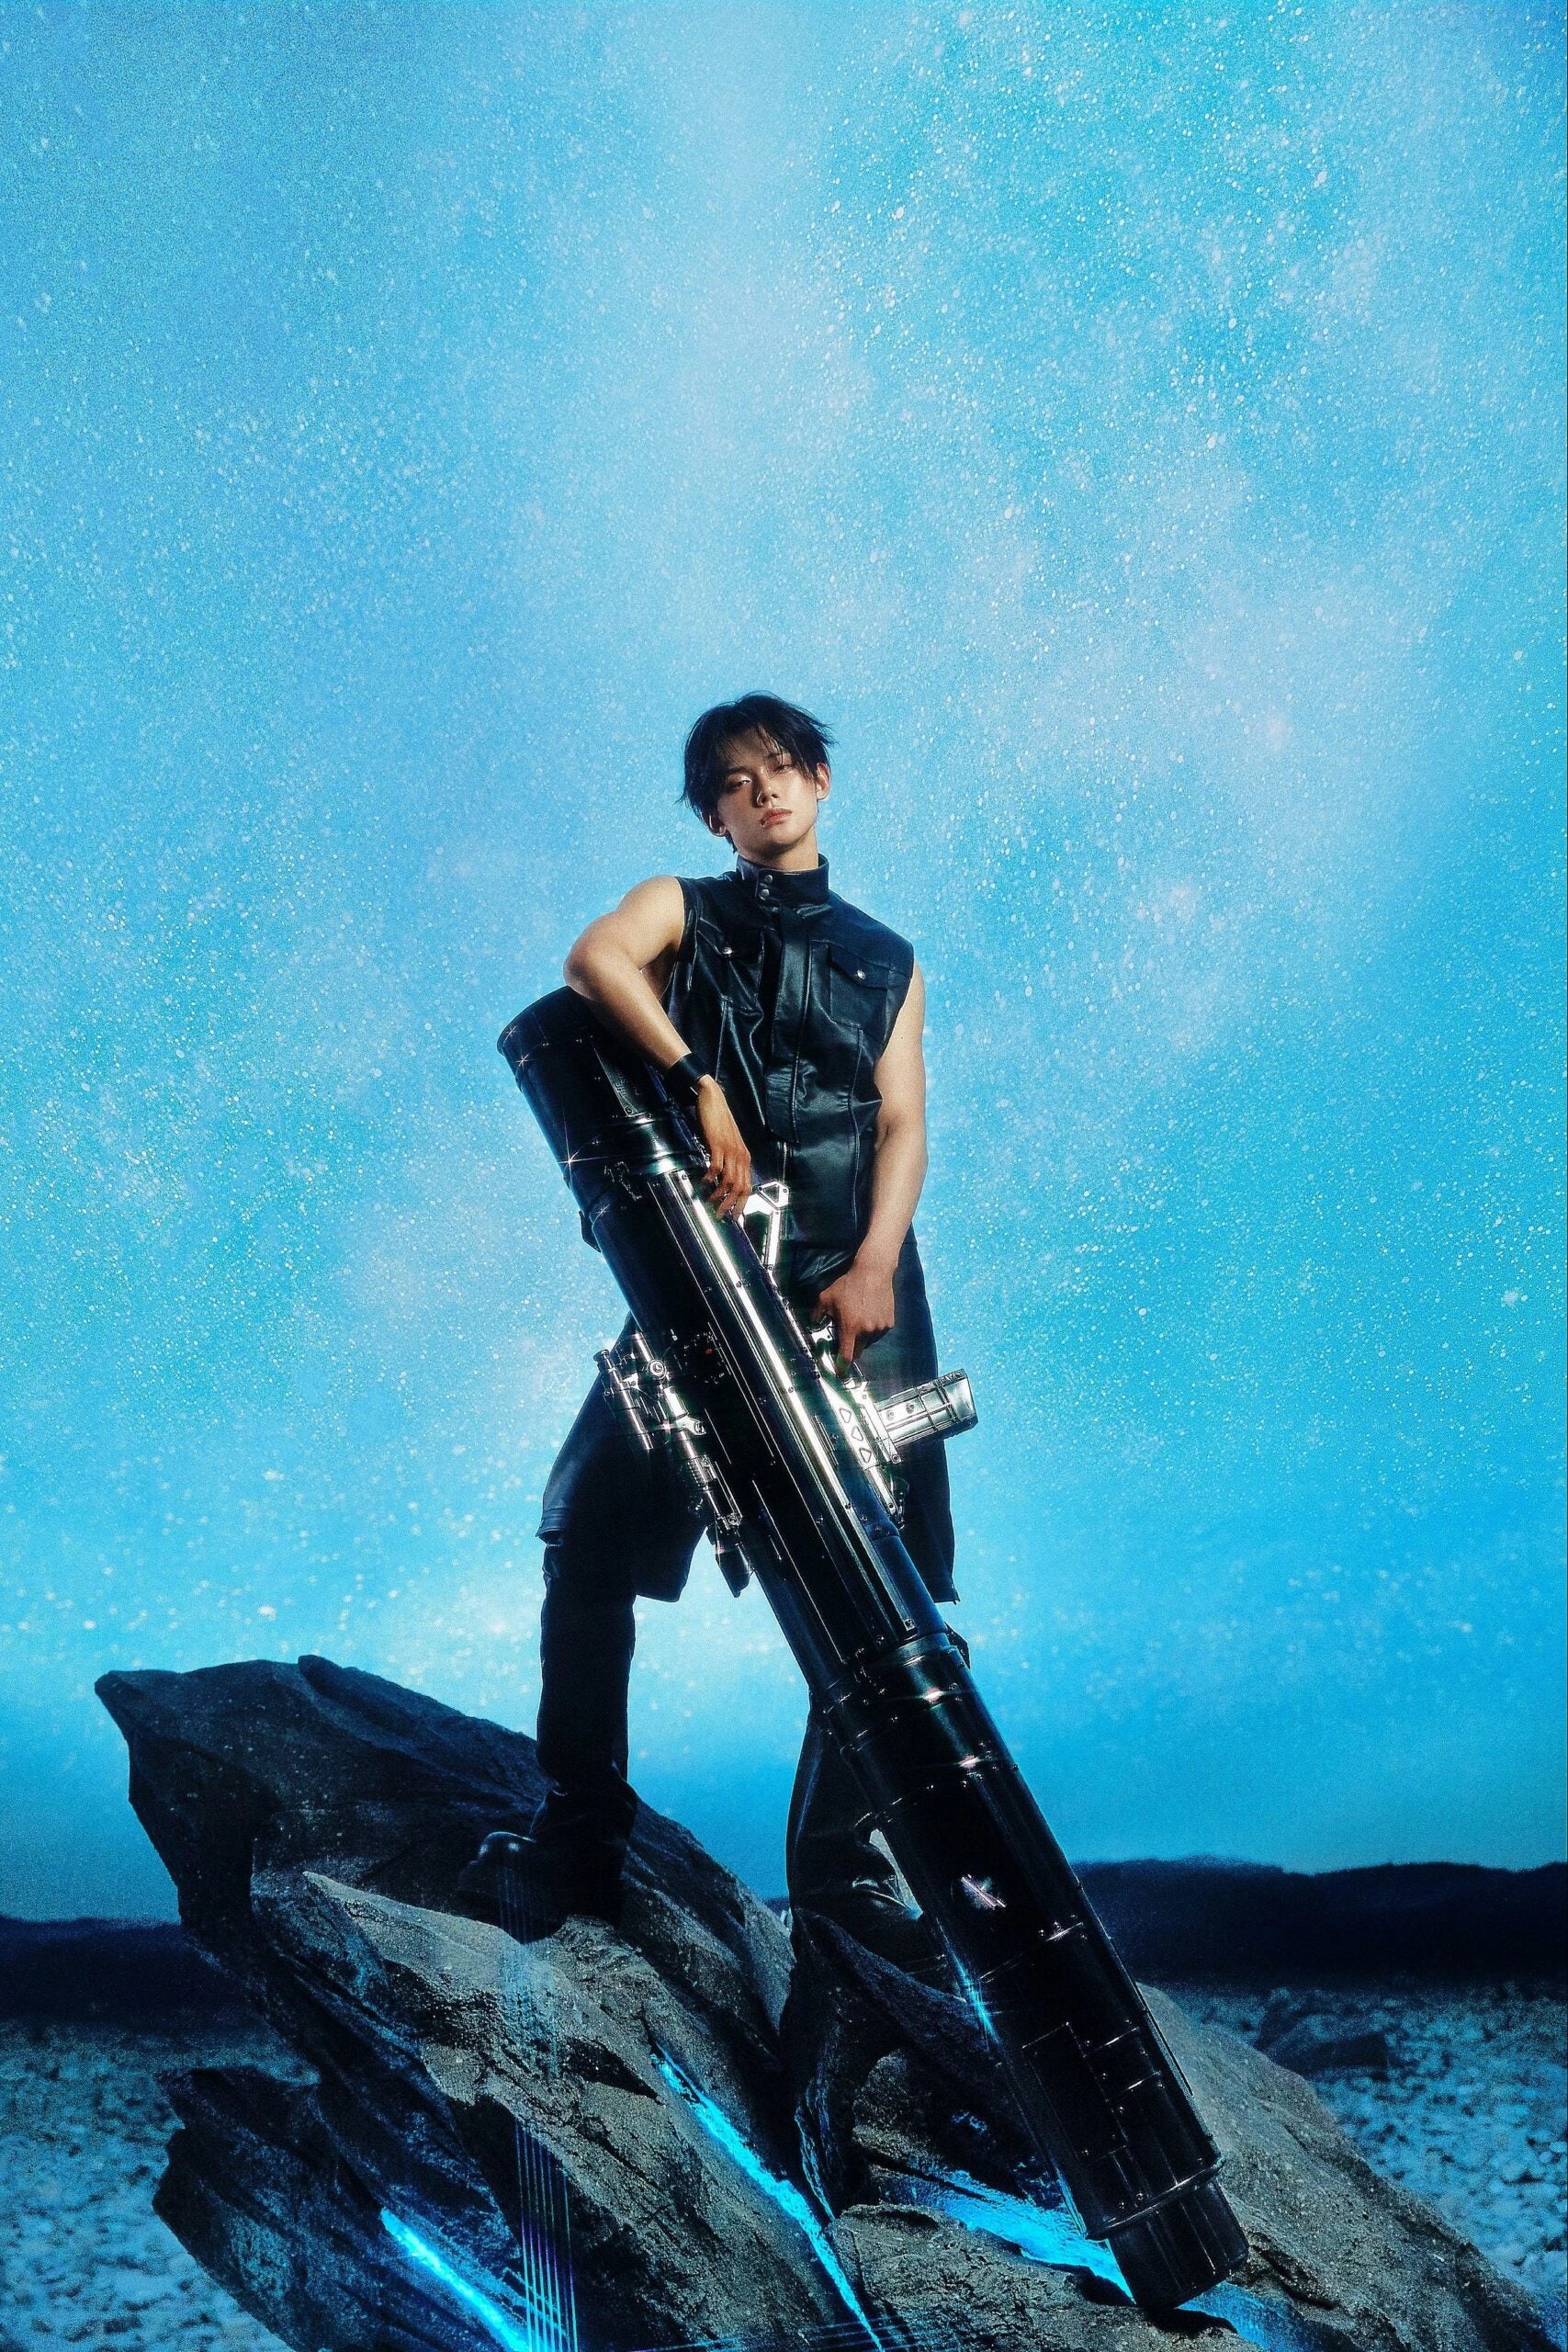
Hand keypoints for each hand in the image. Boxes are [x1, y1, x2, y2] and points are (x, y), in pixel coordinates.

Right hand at [696, 1078, 751, 1218]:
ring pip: (730, 1179)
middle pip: (741, 1187)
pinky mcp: (719, 1143)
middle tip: (719, 1215)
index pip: (748, 1186)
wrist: (713, 1099)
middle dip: (731, 1205)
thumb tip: (722, 1180)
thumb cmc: (718, 1122)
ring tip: (710, 1202)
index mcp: (745, 1157)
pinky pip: (717, 1165)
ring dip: (720, 1194)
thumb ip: (728, 1160)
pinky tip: (704, 1182)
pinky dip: (711, 1177)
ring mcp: (731, 1149)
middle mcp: (741, 1155)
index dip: (742, 1203)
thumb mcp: (727, 1144)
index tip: (734, 1217)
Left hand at [814, 1255, 896, 1363]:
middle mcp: (867, 1331)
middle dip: (851, 1347)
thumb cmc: (848, 1285)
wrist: (874, 1272)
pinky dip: (873, 1329)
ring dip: (863, 1337)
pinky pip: (879, 1332)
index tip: (840, 1373)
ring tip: (859, 1318)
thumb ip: (817, 1314)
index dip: (842, 1366)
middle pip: (858, 1351)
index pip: (846, 1356)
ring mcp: (880, 1328)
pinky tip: (870, 1314)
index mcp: (850, 1328)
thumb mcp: (827, 1297)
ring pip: (869, 1341)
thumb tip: (812, 1324)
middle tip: (847, 1335)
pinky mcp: (889, 1322)